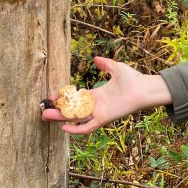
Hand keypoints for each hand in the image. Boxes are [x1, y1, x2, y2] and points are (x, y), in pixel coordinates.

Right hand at [41, 56, 172, 134]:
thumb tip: (95, 59)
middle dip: (58, 111)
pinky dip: (76, 129)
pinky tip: (64, 127)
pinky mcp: (104, 119)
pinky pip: (87, 128)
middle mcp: (96, 106)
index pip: (76, 99)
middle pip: (73, 110)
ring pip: (76, 118)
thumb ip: (105, 65)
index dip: (64, 98)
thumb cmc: (133, 79)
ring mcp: (99, 113)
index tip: (52, 95)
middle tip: (43, 110)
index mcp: (98, 95)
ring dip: (61, 118)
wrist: (144, 88)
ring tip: (46, 116)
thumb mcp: (116, 68)